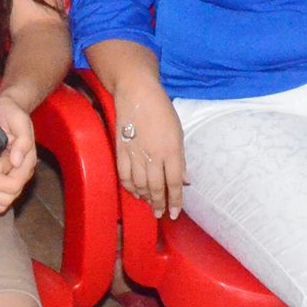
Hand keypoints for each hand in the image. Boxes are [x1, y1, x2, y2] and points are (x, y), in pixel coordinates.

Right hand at [112, 82, 186, 219]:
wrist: (137, 92)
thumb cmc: (161, 110)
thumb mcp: (178, 132)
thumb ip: (180, 159)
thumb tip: (185, 181)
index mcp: (171, 150)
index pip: (174, 183)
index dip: (175, 201)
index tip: (174, 213)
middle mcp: (153, 155)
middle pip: (156, 188)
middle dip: (159, 204)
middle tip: (160, 214)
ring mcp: (135, 153)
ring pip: (139, 185)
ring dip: (144, 198)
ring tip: (149, 204)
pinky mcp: (121, 150)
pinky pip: (124, 175)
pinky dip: (129, 187)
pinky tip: (134, 192)